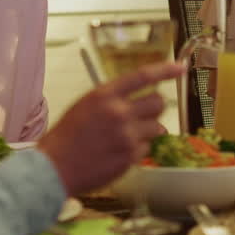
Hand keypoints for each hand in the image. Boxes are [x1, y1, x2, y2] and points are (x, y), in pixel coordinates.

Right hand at [39, 61, 185, 195]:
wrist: (55, 166)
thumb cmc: (66, 136)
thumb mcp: (85, 106)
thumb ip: (112, 99)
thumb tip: (138, 98)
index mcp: (104, 95)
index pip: (143, 76)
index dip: (165, 70)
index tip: (179, 68)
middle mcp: (118, 112)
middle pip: (158, 102)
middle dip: (155, 108)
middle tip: (145, 114)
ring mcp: (127, 136)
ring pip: (157, 127)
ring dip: (148, 130)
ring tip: (127, 136)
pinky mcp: (130, 157)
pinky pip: (147, 148)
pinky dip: (138, 149)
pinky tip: (119, 152)